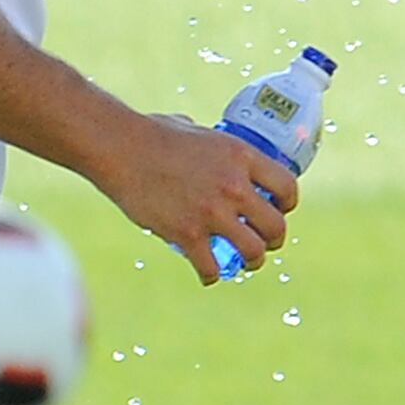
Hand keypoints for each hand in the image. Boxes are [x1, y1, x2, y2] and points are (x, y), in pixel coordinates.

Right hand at [99, 113, 298, 284]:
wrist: (117, 146)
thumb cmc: (148, 131)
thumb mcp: (191, 128)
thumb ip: (207, 142)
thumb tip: (205, 144)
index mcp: (239, 155)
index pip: (287, 187)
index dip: (287, 203)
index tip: (279, 209)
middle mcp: (233, 186)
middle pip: (276, 226)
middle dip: (273, 239)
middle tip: (262, 241)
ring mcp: (211, 212)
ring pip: (253, 252)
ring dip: (252, 261)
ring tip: (243, 262)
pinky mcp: (187, 234)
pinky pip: (211, 268)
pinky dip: (210, 275)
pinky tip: (207, 274)